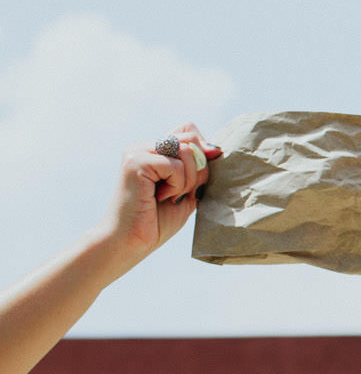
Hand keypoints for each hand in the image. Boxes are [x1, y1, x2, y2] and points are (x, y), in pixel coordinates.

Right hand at [101, 125, 217, 266]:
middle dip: (198, 169)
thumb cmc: (158, 221)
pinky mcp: (135, 162)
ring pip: (186, 150)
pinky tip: (160, 197)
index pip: (189, 131)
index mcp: (155, 151)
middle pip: (191, 138)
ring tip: (168, 196)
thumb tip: (215, 148)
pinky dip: (177, 185)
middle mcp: (144, 147)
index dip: (203, 149)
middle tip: (181, 192)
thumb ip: (199, 169)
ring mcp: (137, 152)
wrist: (132, 242)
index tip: (201, 176)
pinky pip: (175, 165)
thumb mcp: (188, 190)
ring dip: (188, 180)